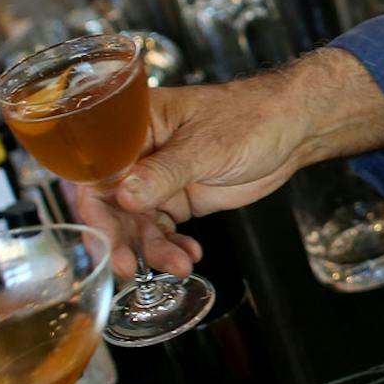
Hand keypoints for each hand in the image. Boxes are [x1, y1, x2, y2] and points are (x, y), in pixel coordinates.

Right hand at [71, 76, 314, 279]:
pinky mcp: (178, 198)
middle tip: (128, 267)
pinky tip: (188, 258)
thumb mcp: (205, 146)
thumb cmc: (250, 117)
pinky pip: (162, 230)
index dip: (94, 205)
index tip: (102, 236)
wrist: (290, 130)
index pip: (97, 168)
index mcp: (135, 126)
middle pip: (111, 203)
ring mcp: (158, 178)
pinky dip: (172, 248)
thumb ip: (164, 172)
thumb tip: (124, 196)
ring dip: (152, 249)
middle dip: (119, 238)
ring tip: (176, 266)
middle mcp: (139, 154)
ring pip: (137, 223)